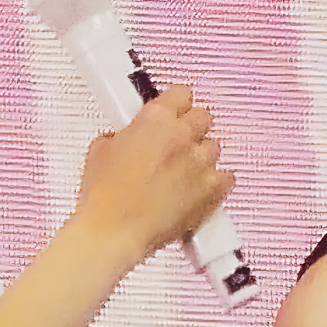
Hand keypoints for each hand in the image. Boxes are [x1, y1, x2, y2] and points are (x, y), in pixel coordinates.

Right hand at [71, 85, 233, 260]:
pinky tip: (197, 189)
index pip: (181, 93)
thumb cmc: (104, 199)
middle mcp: (183, 136)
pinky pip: (226, 177)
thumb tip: (122, 137)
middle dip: (189, 126)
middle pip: (202, 116)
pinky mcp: (214, 188)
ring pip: (213, 146)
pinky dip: (215, 182)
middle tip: (175, 141)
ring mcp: (201, 162)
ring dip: (200, 155)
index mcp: (156, 119)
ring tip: (180, 172)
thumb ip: (120, 135)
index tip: (173, 108)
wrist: (113, 233)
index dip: (176, 102)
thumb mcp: (99, 152)